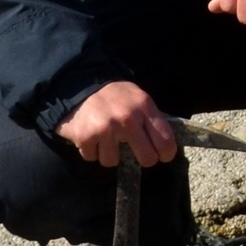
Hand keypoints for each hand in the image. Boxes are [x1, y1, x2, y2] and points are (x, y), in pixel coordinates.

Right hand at [57, 80, 178, 168]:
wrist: (79, 83)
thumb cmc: (114, 94)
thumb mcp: (138, 98)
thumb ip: (150, 118)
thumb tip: (164, 144)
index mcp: (144, 107)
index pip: (165, 140)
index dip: (166, 153)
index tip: (162, 156)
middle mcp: (127, 119)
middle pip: (147, 158)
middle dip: (143, 159)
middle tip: (137, 154)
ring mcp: (106, 129)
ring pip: (113, 162)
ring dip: (109, 153)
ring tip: (105, 137)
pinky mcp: (85, 137)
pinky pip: (92, 158)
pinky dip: (91, 150)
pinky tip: (91, 136)